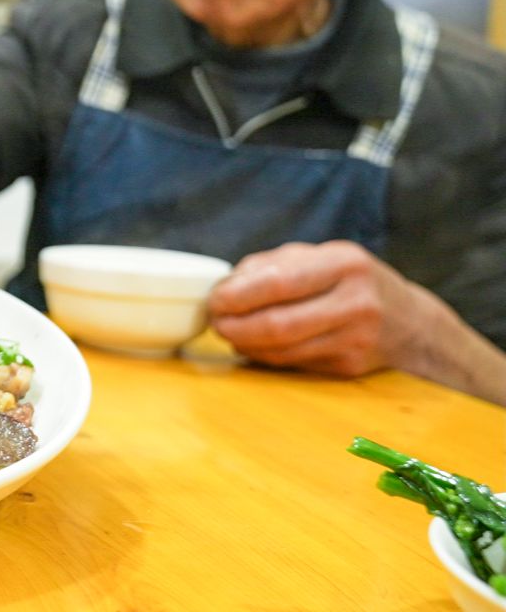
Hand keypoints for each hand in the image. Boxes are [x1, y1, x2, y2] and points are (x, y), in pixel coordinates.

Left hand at [209, 241, 437, 376]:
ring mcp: (357, 339)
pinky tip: (253, 346)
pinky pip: (293, 363)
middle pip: (279, 323)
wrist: (410, 323)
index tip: (214, 300)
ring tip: (229, 333)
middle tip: (215, 323)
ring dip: (245, 344)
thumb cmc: (350, 282)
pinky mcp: (350, 367)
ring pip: (283, 350)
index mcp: (345, 264)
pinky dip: (265, 356)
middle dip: (236, 326)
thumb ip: (270, 266)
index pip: (279, 283)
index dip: (238, 296)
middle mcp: (356, 302)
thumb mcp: (320, 258)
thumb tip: (225, 288)